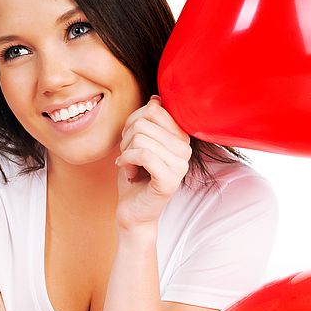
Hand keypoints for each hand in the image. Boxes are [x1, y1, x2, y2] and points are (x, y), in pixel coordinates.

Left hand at [115, 96, 191, 231]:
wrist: (133, 210)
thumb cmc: (135, 175)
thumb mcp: (138, 142)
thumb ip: (147, 121)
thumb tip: (156, 99)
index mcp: (181, 137)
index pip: (154, 109)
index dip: (133, 121)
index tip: (130, 139)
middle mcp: (186, 150)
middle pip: (143, 123)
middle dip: (126, 138)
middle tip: (127, 155)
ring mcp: (180, 166)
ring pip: (140, 138)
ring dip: (125, 152)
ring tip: (128, 164)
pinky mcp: (170, 180)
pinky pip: (144, 155)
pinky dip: (127, 160)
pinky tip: (126, 170)